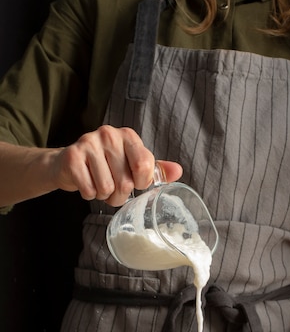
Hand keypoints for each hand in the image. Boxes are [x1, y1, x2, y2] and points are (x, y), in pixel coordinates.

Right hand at [51, 124, 182, 205]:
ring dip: (103, 196)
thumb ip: (155, 169)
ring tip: (99, 186)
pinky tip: (86, 184)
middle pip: (125, 182)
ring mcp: (89, 143)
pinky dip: (89, 195)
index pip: (144, 165)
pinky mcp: (72, 157)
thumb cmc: (106, 165)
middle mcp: (109, 135)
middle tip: (113, 190)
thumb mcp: (132, 164)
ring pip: (106, 189)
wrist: (69, 164)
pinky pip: (89, 190)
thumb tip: (178, 171)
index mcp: (128, 136)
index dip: (141, 183)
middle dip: (119, 196)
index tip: (135, 183)